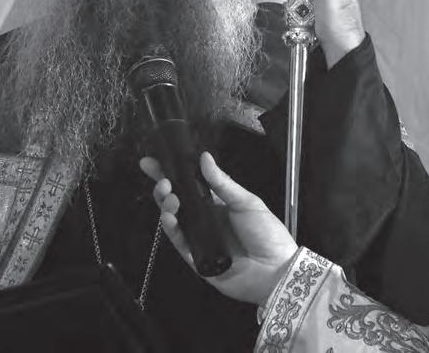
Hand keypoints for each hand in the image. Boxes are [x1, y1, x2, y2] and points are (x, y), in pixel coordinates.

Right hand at [139, 152, 297, 305]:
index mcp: (218, 203)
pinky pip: (180, 242)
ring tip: (170, 197)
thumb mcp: (247, 203)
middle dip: (164, 188)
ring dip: (167, 206)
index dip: (171, 173)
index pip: (190, 185)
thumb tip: (204, 157)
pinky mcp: (196, 259)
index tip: (152, 162)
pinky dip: (172, 230)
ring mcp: (200, 239)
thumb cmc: (266, 233)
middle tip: (163, 182)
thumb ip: (223, 183)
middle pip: (177, 201)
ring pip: (175, 220)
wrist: (276, 271)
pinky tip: (171, 218)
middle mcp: (206, 219)